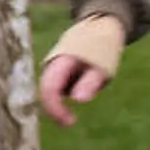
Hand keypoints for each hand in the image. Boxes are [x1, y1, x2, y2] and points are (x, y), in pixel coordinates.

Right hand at [38, 11, 127, 126]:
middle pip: (46, 93)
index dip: (55, 109)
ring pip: (54, 91)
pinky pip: (60, 87)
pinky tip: (86, 77)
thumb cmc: (103, 48)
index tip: (70, 122)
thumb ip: (91, 81)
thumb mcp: (102, 65)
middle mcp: (50, 65)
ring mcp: (52, 68)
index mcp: (59, 61)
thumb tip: (79, 100)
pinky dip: (70, 90)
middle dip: (57, 109)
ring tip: (91, 76)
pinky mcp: (57, 72)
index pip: (49, 89)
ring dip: (67, 95)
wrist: (101, 26)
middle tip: (71, 121)